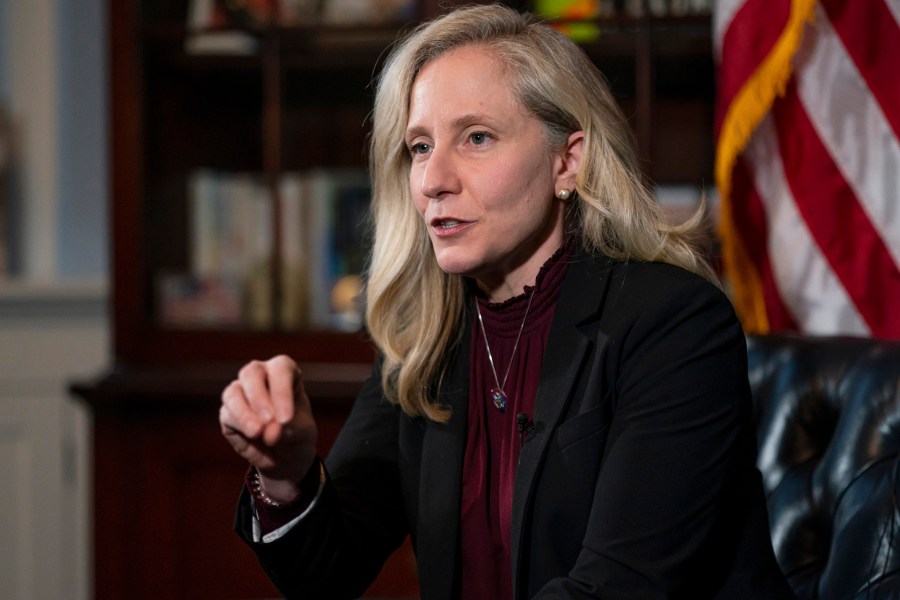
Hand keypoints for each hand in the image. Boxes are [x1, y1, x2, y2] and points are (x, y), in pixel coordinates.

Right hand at [220, 355, 317, 502]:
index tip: (288, 419)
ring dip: (246, 411)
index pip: (281, 368)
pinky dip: (239, 423)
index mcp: (284, 372)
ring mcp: (241, 392)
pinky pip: (227, 412)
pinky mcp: (228, 413)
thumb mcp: (303, 432)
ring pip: (235, 391)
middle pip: (252, 373)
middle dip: (261, 397)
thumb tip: (271, 430)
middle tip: (272, 423)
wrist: (285, 459)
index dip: (282, 390)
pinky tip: (253, 435)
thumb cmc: (298, 436)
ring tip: (260, 432)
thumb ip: (289, 427)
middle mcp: (260, 376)